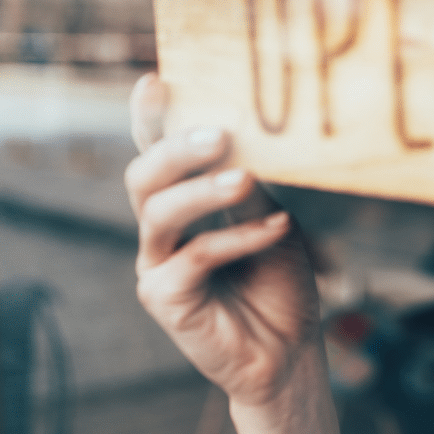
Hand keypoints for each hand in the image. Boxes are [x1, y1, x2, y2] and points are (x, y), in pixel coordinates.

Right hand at [124, 74, 321, 406]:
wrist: (290, 352)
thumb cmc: (279, 282)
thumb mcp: (273, 221)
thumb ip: (252, 186)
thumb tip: (244, 137)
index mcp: (182, 204)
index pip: (158, 153)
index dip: (150, 119)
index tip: (156, 80)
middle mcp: (160, 231)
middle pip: (144, 177)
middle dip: (176, 149)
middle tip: (219, 133)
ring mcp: (157, 264)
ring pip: (159, 212)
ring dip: (202, 190)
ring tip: (244, 177)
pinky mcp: (165, 299)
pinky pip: (195, 257)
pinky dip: (238, 238)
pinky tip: (277, 229)